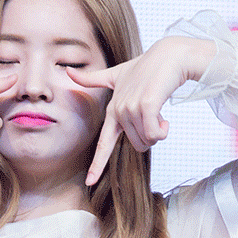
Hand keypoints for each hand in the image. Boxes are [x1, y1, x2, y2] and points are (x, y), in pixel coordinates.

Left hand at [67, 36, 214, 184]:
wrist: (170, 55)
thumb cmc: (146, 67)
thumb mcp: (118, 74)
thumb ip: (95, 79)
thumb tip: (67, 71)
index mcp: (113, 110)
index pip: (103, 143)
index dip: (97, 164)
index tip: (90, 182)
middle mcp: (119, 111)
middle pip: (139, 146)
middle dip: (151, 136)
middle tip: (155, 116)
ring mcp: (131, 108)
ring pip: (149, 141)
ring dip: (159, 130)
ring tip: (159, 110)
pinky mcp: (145, 106)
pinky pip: (156, 134)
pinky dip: (164, 130)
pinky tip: (165, 116)